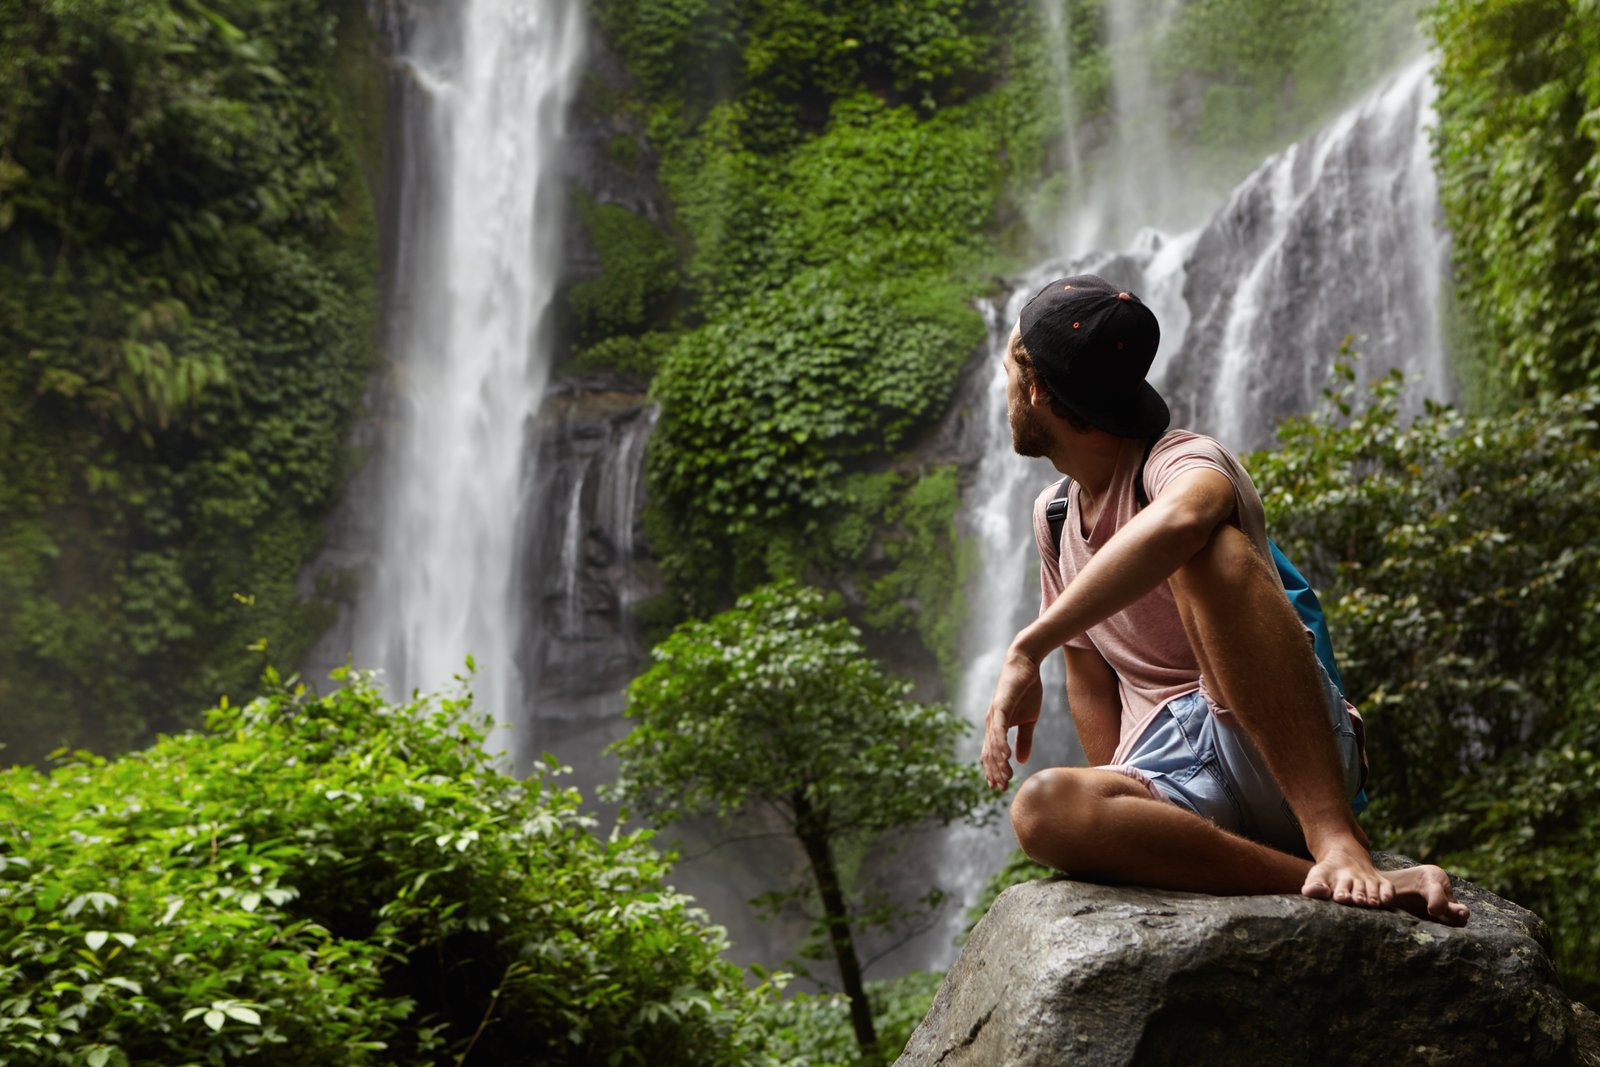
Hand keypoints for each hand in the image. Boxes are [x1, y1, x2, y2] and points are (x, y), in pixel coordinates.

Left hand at [981, 646, 1043, 789]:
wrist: (1026, 665)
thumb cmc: (1026, 691)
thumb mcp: (1028, 720)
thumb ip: (1024, 740)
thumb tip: (1022, 760)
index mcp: (996, 727)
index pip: (991, 753)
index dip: (993, 770)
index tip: (998, 787)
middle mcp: (991, 722)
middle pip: (989, 752)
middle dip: (994, 771)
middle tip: (1000, 788)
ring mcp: (995, 714)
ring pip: (993, 743)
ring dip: (998, 762)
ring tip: (1004, 777)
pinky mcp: (1001, 705)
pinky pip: (999, 727)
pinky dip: (1001, 742)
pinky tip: (1005, 756)